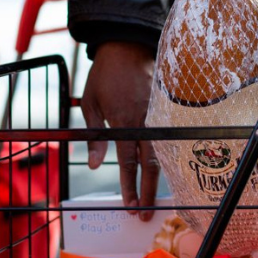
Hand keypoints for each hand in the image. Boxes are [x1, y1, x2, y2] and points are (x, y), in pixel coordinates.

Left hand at [81, 41, 158, 220]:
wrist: (126, 44)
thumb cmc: (104, 75)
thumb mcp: (91, 104)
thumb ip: (94, 137)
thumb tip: (92, 166)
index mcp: (122, 121)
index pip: (127, 161)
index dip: (128, 186)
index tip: (129, 206)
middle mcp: (143, 121)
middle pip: (149, 163)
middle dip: (146, 190)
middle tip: (144, 213)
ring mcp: (156, 114)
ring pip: (161, 152)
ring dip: (157, 177)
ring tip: (155, 198)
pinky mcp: (163, 107)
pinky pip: (166, 136)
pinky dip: (166, 156)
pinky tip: (166, 169)